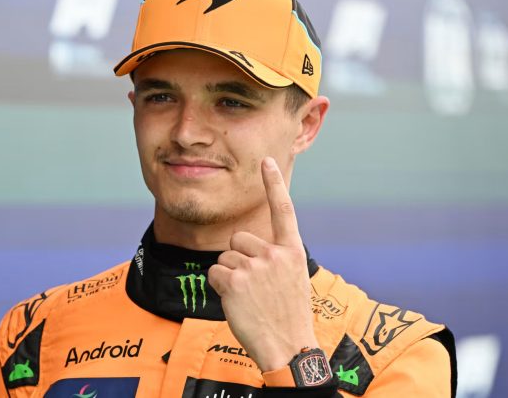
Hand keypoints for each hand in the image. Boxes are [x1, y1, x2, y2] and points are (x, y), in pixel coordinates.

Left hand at [207, 156, 317, 371]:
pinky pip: (214, 273)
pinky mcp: (235, 281)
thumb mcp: (292, 280)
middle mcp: (275, 254)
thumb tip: (249, 247)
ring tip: (249, 298)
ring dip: (230, 276)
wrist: (288, 347)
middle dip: (240, 259)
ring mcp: (255, 267)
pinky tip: (236, 303)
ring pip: (225, 257)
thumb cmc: (288, 315)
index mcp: (292, 252)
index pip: (284, 210)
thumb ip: (276, 258)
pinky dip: (219, 287)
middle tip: (255, 287)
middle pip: (239, 239)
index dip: (274, 184)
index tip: (266, 160)